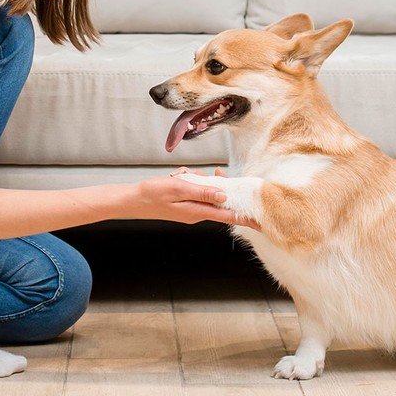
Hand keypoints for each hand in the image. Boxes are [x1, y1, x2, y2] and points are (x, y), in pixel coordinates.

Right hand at [129, 170, 259, 229]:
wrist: (132, 200)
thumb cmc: (152, 195)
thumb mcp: (178, 189)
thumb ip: (202, 192)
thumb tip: (224, 195)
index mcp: (198, 212)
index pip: (228, 216)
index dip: (246, 218)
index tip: (263, 222)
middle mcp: (197, 212)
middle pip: (219, 199)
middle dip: (218, 185)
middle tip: (217, 173)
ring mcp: (191, 207)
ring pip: (206, 191)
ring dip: (197, 180)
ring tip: (180, 176)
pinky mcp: (185, 202)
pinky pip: (195, 188)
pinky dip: (189, 180)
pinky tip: (177, 176)